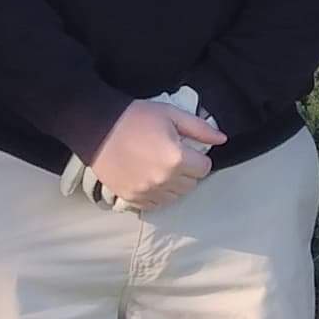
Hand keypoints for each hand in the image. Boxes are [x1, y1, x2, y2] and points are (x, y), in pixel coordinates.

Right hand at [84, 97, 222, 212]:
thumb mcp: (170, 114)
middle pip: (191, 184)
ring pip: (175, 196)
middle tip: (173, 155)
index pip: (204, 168)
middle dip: (187, 171)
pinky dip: (157, 194)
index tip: (187, 148)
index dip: (198, 157)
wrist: (96, 127)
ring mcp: (146, 192)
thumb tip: (222, 139)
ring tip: (160, 166)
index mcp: (176, 158)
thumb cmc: (134, 117)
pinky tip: (149, 177)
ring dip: (173, 184)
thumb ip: (199, 128)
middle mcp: (163, 180)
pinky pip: (155, 204)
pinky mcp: (131, 198)